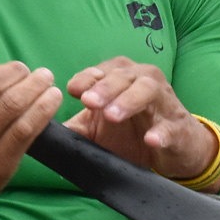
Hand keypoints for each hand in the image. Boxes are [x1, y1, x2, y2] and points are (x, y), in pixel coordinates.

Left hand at [65, 57, 217, 179]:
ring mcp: (164, 103)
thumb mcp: (99, 129)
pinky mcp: (179, 128)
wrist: (177, 149)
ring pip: (148, 91)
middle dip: (105, 87)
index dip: (88, 78)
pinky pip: (171, 128)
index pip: (103, 70)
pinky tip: (150, 139)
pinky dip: (161, 132)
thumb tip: (40, 132)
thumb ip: (75, 127)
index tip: (73, 90)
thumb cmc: (134, 131)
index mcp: (122, 77)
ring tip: (112, 115)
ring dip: (129, 101)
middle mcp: (144, 81)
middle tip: (88, 102)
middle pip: (125, 76)